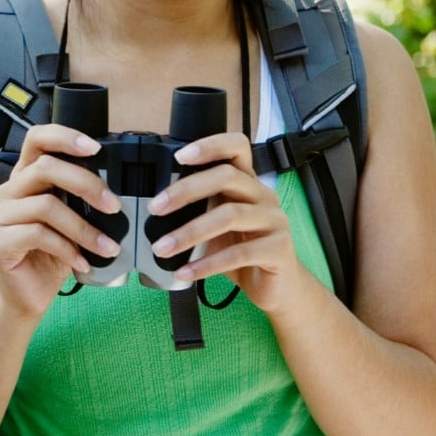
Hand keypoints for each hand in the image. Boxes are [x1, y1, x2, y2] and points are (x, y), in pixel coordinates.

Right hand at [0, 123, 123, 317]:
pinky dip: (68, 249)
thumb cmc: (51, 257)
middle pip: (45, 169)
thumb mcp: (70, 223)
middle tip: (114, 206)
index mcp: (24, 179)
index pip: (36, 140)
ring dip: (83, 227)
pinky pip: (38, 235)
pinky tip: (83, 263)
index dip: (64, 137)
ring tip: (107, 247)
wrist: (26, 298)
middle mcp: (7, 193)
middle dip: (86, 185)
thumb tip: (117, 190)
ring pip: (46, 206)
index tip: (95, 148)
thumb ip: (80, 201)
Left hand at [147, 132, 310, 313]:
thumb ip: (198, 211)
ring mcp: (275, 221)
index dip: (210, 146)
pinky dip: (207, 264)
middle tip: (156, 208)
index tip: (179, 157)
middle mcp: (264, 196)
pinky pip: (238, 253)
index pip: (237, 148)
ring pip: (230, 215)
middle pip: (227, 177)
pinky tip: (186, 271)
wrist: (279, 289)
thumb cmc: (244, 253)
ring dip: (189, 232)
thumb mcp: (218, 228)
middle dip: (186, 190)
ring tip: (162, 248)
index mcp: (249, 184)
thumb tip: (158, 207)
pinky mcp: (279, 249)